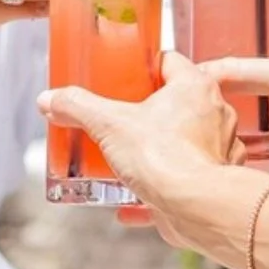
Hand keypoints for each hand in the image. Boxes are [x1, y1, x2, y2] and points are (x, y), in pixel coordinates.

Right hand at [40, 53, 241, 250]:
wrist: (196, 207)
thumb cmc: (164, 157)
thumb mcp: (109, 125)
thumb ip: (78, 108)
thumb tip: (50, 100)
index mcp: (194, 87)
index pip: (169, 62)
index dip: (145, 66)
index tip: (125, 76)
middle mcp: (214, 113)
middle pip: (176, 102)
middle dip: (148, 111)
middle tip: (121, 118)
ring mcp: (218, 148)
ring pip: (183, 141)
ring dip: (157, 149)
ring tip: (126, 158)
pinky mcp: (213, 182)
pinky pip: (183, 180)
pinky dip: (159, 189)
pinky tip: (130, 201)